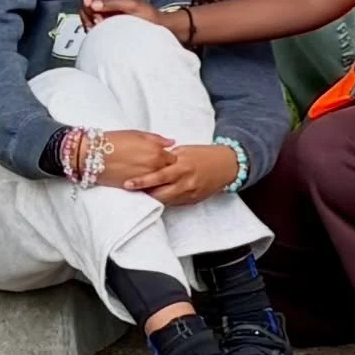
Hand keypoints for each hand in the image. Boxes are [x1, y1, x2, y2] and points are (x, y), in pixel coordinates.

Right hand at [81, 0, 175, 32]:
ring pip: (86, 13)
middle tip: (98, 20)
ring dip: (88, 20)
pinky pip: (91, 23)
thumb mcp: (133, 6)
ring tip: (98, 27)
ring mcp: (106, 11)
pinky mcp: (106, 23)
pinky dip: (91, 27)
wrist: (158, 29)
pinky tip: (98, 32)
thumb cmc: (151, 16)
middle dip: (88, 10)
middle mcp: (108, 0)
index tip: (89, 3)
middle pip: (86, 0)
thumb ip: (113, 3)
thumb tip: (93, 4)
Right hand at [91, 130, 177, 190]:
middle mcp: (154, 167)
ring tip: (147, 173)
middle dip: (165, 169)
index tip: (162, 157)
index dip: (168, 158)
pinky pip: (148, 188)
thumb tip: (172, 142)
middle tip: (155, 166)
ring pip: (159, 182)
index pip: (173, 159)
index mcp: (157, 152)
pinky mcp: (136, 188)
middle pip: (168, 172)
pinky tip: (141, 180)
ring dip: (157, 178)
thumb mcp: (137, 134)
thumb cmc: (114, 140)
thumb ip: (157, 139)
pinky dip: (147, 185)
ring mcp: (146, 179)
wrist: (93, 155)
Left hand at [120, 142, 239, 206]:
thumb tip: (149, 160)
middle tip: (131, 190)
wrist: (226, 165)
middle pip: (160, 193)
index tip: (127, 183)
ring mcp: (191, 193)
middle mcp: (186, 182)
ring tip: (143, 193)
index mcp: (182, 167)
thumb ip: (167, 158)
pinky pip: (176, 203)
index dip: (142, 181)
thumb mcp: (185, 151)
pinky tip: (159, 195)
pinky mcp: (194, 200)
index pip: (158, 176)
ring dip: (154, 198)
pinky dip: (166, 200)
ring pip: (166, 201)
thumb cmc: (203, 154)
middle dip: (145, 193)